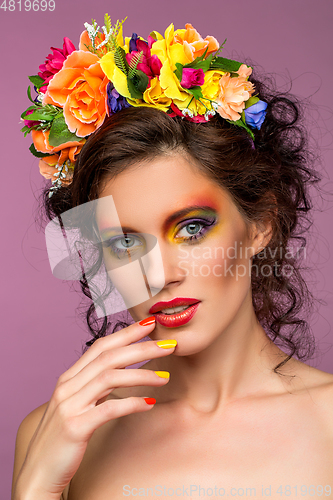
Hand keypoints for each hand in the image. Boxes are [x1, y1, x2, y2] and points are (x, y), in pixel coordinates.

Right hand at [15, 317, 174, 497]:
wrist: (38, 474)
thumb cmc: (62, 439)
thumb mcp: (77, 405)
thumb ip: (94, 386)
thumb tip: (121, 371)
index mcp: (69, 378)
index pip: (100, 346)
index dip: (126, 333)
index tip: (149, 324)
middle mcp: (68, 386)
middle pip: (108, 357)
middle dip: (140, 347)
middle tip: (168, 344)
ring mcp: (69, 405)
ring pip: (110, 377)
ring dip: (141, 374)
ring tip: (164, 377)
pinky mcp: (75, 427)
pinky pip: (108, 409)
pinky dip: (132, 403)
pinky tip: (149, 403)